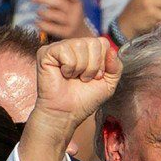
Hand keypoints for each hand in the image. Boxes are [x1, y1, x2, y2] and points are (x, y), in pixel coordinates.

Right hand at [22, 37, 120, 160]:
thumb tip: (111, 49)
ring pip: (82, 47)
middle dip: (93, 68)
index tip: (92, 81)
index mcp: (83, 51)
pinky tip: (62, 77)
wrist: (65, 117)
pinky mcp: (44, 54)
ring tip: (71, 81)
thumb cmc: (83, 103)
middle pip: (94, 43)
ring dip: (82, 70)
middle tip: (81, 82)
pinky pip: (67, 52)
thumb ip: (116, 65)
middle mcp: (69, 47)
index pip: (103, 43)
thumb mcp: (108, 84)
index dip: (103, 65)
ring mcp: (55, 49)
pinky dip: (69, 68)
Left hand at [32, 0, 95, 40]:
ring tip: (38, 12)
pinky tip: (37, 22)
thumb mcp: (68, 5)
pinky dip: (43, 24)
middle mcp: (76, 13)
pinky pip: (53, 28)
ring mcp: (72, 24)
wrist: (80, 35)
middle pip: (60, 3)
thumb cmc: (68, 16)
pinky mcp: (66, 34)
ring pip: (55, 16)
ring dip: (43, 12)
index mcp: (77, 2)